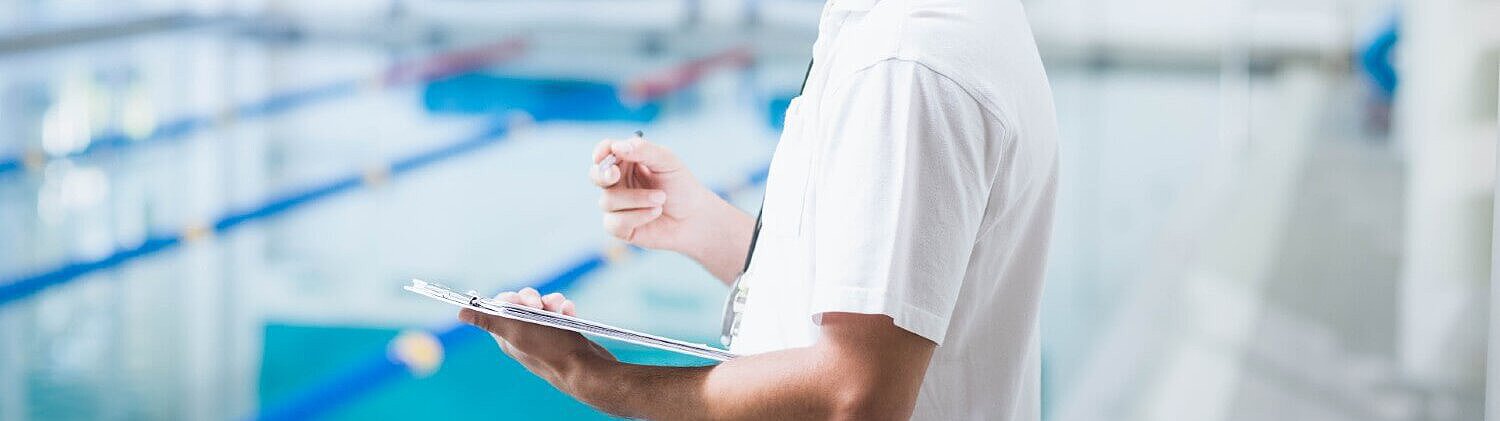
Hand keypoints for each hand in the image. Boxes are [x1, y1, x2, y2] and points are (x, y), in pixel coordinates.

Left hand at [459, 287, 615, 389]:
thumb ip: (489, 320)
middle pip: (522, 305)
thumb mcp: (516, 332)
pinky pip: (560, 314)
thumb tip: (461, 313)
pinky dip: (564, 309)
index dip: (510, 299)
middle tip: (541, 305)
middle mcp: (523, 337)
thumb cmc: (551, 350)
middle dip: (534, 298)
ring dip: (552, 301)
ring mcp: (544, 336)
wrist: (586, 369)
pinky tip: (570, 311)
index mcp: (508, 337)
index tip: (522, 301)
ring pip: (543, 308)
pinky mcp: (562, 335)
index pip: (499, 308)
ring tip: (561, 305)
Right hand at [589, 136, 755, 281]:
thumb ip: (644, 150)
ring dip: (637, 199)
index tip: (602, 155)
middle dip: (602, 175)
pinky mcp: (619, 227)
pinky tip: (655, 213)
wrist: (694, 218)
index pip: (605, 152)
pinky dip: (637, 216)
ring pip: (607, 200)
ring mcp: (616, 205)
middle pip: (595, 175)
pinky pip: (614, 222)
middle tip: (615, 174)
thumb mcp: (667, 162)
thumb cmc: (681, 186)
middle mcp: (618, 182)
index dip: (601, 152)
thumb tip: (617, 147)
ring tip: (661, 199)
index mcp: (627, 162)